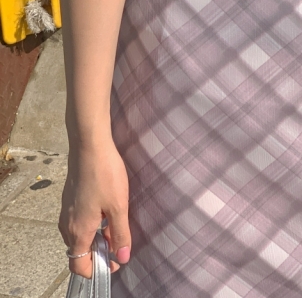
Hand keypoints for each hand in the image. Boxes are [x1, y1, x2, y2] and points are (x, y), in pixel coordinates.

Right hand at [59, 137, 130, 277]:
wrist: (89, 145)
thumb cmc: (105, 174)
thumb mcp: (118, 206)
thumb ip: (120, 234)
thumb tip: (123, 258)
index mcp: (77, 231)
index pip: (78, 266)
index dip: (97, 270)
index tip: (115, 262)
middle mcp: (67, 225)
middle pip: (78, 252)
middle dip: (98, 254)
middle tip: (119, 244)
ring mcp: (66, 211)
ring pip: (78, 236)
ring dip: (95, 238)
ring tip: (115, 226)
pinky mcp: (69, 199)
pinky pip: (77, 222)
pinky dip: (91, 225)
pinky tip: (106, 211)